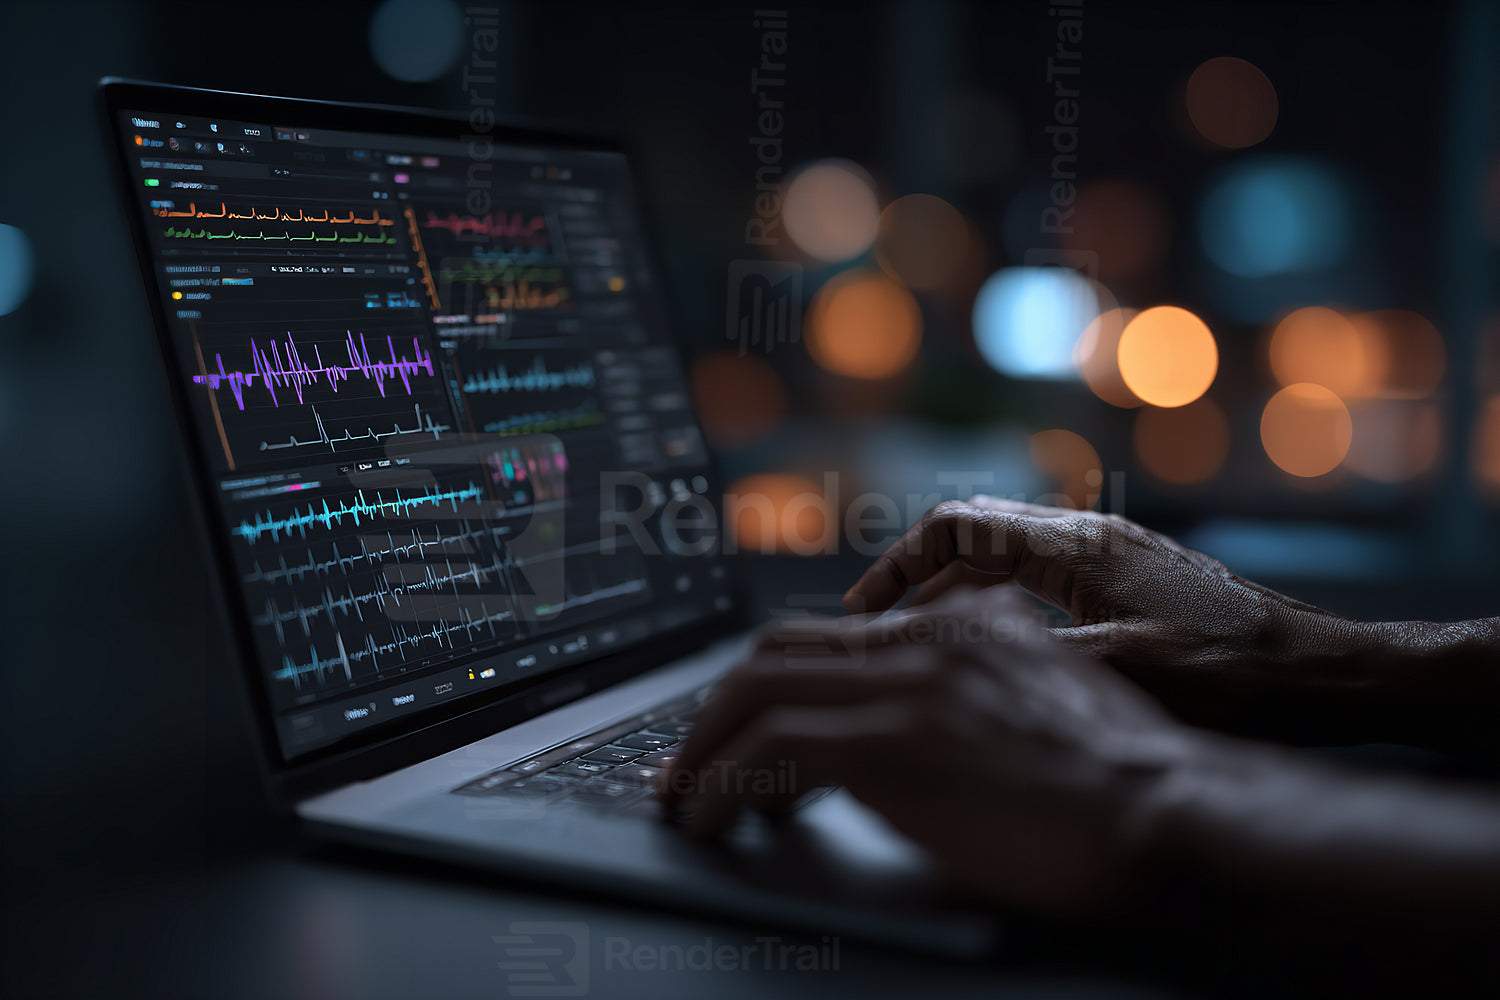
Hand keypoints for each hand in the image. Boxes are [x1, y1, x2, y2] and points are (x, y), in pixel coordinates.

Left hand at [657, 588, 1199, 913]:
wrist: (1169, 813)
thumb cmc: (1126, 788)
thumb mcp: (1049, 707)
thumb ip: (981, 694)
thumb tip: (920, 738)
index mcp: (965, 624)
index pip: (831, 636)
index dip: (770, 682)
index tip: (742, 729)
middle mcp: (928, 638)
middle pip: (776, 651)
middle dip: (717, 710)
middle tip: (690, 760)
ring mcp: (906, 685)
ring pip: (757, 692)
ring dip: (703, 750)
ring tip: (684, 799)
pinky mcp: (889, 742)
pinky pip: (767, 752)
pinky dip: (720, 787)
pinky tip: (709, 821)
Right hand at [842, 497, 1381, 740]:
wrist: (1325, 673)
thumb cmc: (1230, 675)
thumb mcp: (1116, 671)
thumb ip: (1025, 655)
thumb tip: (939, 655)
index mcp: (1077, 546)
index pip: (959, 524)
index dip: (900, 561)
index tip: (865, 609)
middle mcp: (1090, 537)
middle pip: (977, 534)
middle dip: (918, 576)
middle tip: (878, 630)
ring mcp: (1114, 557)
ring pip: (1008, 561)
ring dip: (958, 594)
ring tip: (920, 645)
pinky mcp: (1133, 583)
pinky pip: (1042, 583)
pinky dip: (1001, 607)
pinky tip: (994, 651)